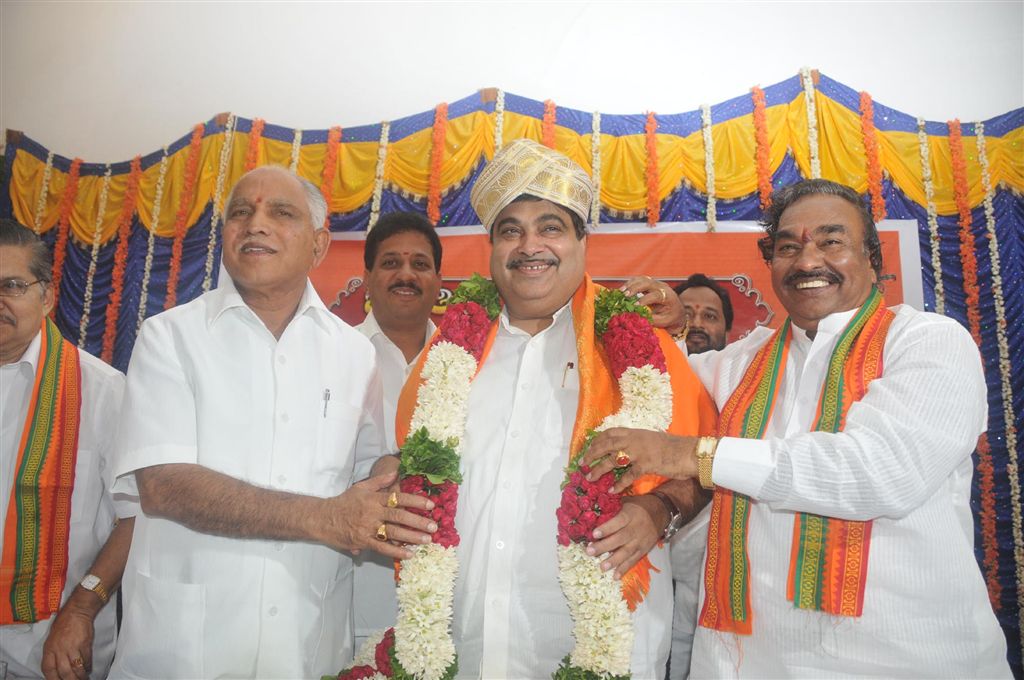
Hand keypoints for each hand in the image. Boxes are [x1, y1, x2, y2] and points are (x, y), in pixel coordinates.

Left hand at [41, 598, 94, 679]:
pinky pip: (86, 659)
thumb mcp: (52, 639)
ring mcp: (73, 647)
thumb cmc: (63, 624)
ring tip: (83, 678)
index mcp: (49, 649)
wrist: (77, 612)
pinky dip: (87, 666)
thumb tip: (57, 668)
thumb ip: (53, 653)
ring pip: (76, 668)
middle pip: (64, 672)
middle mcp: (60, 650)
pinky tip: (88, 668)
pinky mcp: (84, 644)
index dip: (53, 679)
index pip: (48, 669)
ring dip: (80, 676)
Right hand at [319, 471, 435, 559]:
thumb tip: (396, 473)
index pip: (399, 498)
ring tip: (426, 540)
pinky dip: (396, 551)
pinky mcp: (363, 541)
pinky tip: (409, 554)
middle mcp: (373, 512)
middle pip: (399, 516)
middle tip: (433, 526)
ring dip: (411, 537)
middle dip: (418, 521)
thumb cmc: (344, 502)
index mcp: (374, 498)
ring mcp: (368, 527)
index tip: (430, 505)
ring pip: (393, 532)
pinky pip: (382, 547)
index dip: (415, 501)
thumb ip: (380, 480)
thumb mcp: (361, 487)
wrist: (323, 518)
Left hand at [584, 428, 697, 492]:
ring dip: (599, 469)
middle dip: (592, 453)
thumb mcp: (651, 440)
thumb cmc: (672, 447)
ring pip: (613, 459)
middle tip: (581, 463)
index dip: (597, 440)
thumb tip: (625, 449)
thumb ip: (637, 443)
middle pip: (606, 444)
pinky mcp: (647, 464)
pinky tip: (612, 490)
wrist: (689, 452)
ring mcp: (640, 451)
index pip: (610, 433)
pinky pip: (629, 475)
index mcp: (635, 432)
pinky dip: (619, 484)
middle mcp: (635, 439)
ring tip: (590, 478)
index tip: (588, 447)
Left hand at [585, 496, 662, 577]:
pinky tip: (615, 576)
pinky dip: (624, 569)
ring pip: (626, 552)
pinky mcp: (643, 550)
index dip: (606, 528)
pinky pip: (633, 560)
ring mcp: (640, 541)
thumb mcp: (627, 501)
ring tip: (602, 567)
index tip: (594, 534)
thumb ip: (613, 507)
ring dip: (613, 561)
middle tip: (590, 552)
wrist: (662, 511)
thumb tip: (592, 510)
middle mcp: (635, 529)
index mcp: (630, 515)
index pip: (617, 522)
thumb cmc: (639, 506)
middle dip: (604, 546)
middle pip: (619, 539)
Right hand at [620, 276, 685, 331]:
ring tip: (620, 292)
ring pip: (642, 279)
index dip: (645, 300)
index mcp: (669, 296)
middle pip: (648, 283)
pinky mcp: (650, 283)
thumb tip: (638, 318)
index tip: (635, 305)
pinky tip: (622, 289)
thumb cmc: (671, 317)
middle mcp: (662, 287)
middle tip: (624, 295)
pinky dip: (630, 283)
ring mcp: (656, 283)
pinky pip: (639, 280)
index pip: (655, 295)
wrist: (677, 310)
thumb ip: (652, 319)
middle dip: (635, 288)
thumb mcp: (664, 321)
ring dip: (630, 284)